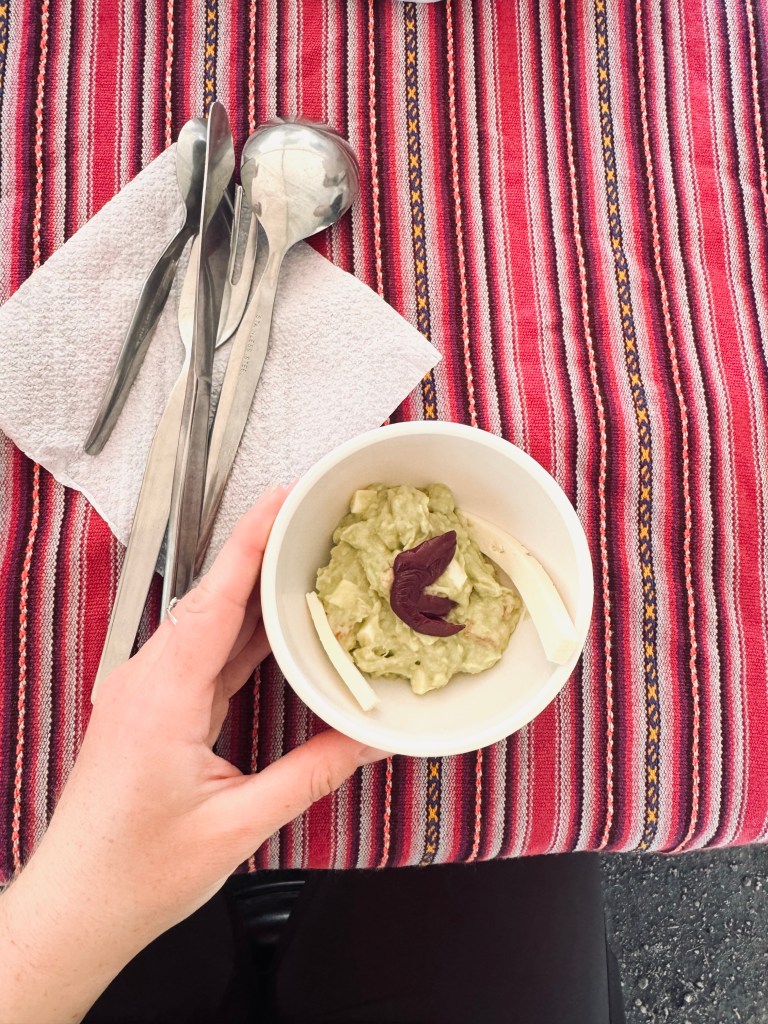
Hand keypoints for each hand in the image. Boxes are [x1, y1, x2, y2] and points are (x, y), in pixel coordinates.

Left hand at [0, 487, 385, 1023]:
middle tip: (315, 521)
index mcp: (163, 694)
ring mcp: (149, 692)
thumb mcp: (237, 825)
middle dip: (264, 553)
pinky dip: (245, 635)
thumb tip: (368, 739)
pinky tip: (276, 628)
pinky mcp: (155, 709)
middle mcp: (149, 680)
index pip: (215, 598)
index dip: (251, 541)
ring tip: (306, 562)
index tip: (283, 497)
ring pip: (211, 625)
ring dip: (256, 592)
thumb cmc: (136, 873)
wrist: (75, 908)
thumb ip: (311, 772)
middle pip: (214, 598)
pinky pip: (207, 656)